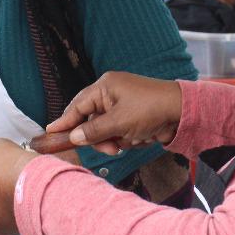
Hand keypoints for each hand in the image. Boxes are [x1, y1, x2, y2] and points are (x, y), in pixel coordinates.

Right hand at [44, 71, 180, 155]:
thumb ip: (93, 131)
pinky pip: (119, 133)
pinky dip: (127, 139)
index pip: (77, 105)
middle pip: (90, 121)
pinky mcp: (132, 118)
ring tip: (127, 143)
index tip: (51, 132)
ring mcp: (122, 106)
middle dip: (99, 137)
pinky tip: (139, 138)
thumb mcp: (119, 122)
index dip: (65, 120)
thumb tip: (74, 137)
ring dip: (114, 140)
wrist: (182, 112)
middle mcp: (111, 94)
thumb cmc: (150, 109)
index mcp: (105, 87)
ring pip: (105, 130)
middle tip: (109, 148)